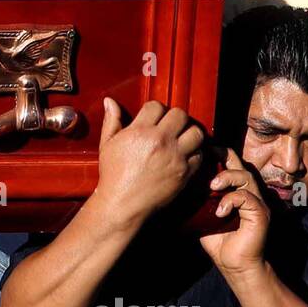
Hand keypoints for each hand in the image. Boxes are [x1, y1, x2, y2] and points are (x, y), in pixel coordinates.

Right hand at [92, 98, 204, 226]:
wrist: (122, 204)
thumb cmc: (113, 175)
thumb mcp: (107, 145)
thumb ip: (112, 121)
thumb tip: (110, 102)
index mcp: (140, 132)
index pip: (156, 106)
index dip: (155, 110)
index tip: (154, 119)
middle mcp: (160, 141)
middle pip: (180, 114)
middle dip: (175, 118)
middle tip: (170, 127)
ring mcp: (175, 157)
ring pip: (196, 132)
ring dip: (190, 133)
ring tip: (181, 139)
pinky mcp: (185, 172)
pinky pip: (200, 155)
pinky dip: (195, 153)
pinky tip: (185, 155)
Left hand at [199, 147, 269, 277]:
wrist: (235, 264)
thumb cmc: (218, 240)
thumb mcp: (201, 215)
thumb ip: (195, 199)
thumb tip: (174, 186)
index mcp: (234, 189)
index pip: (228, 162)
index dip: (215, 153)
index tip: (199, 150)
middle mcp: (247, 191)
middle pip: (238, 162)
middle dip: (222, 155)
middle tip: (206, 155)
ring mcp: (256, 201)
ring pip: (244, 176)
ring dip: (226, 177)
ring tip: (212, 186)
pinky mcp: (260, 213)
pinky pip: (246, 197)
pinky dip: (230, 201)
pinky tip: (219, 212)